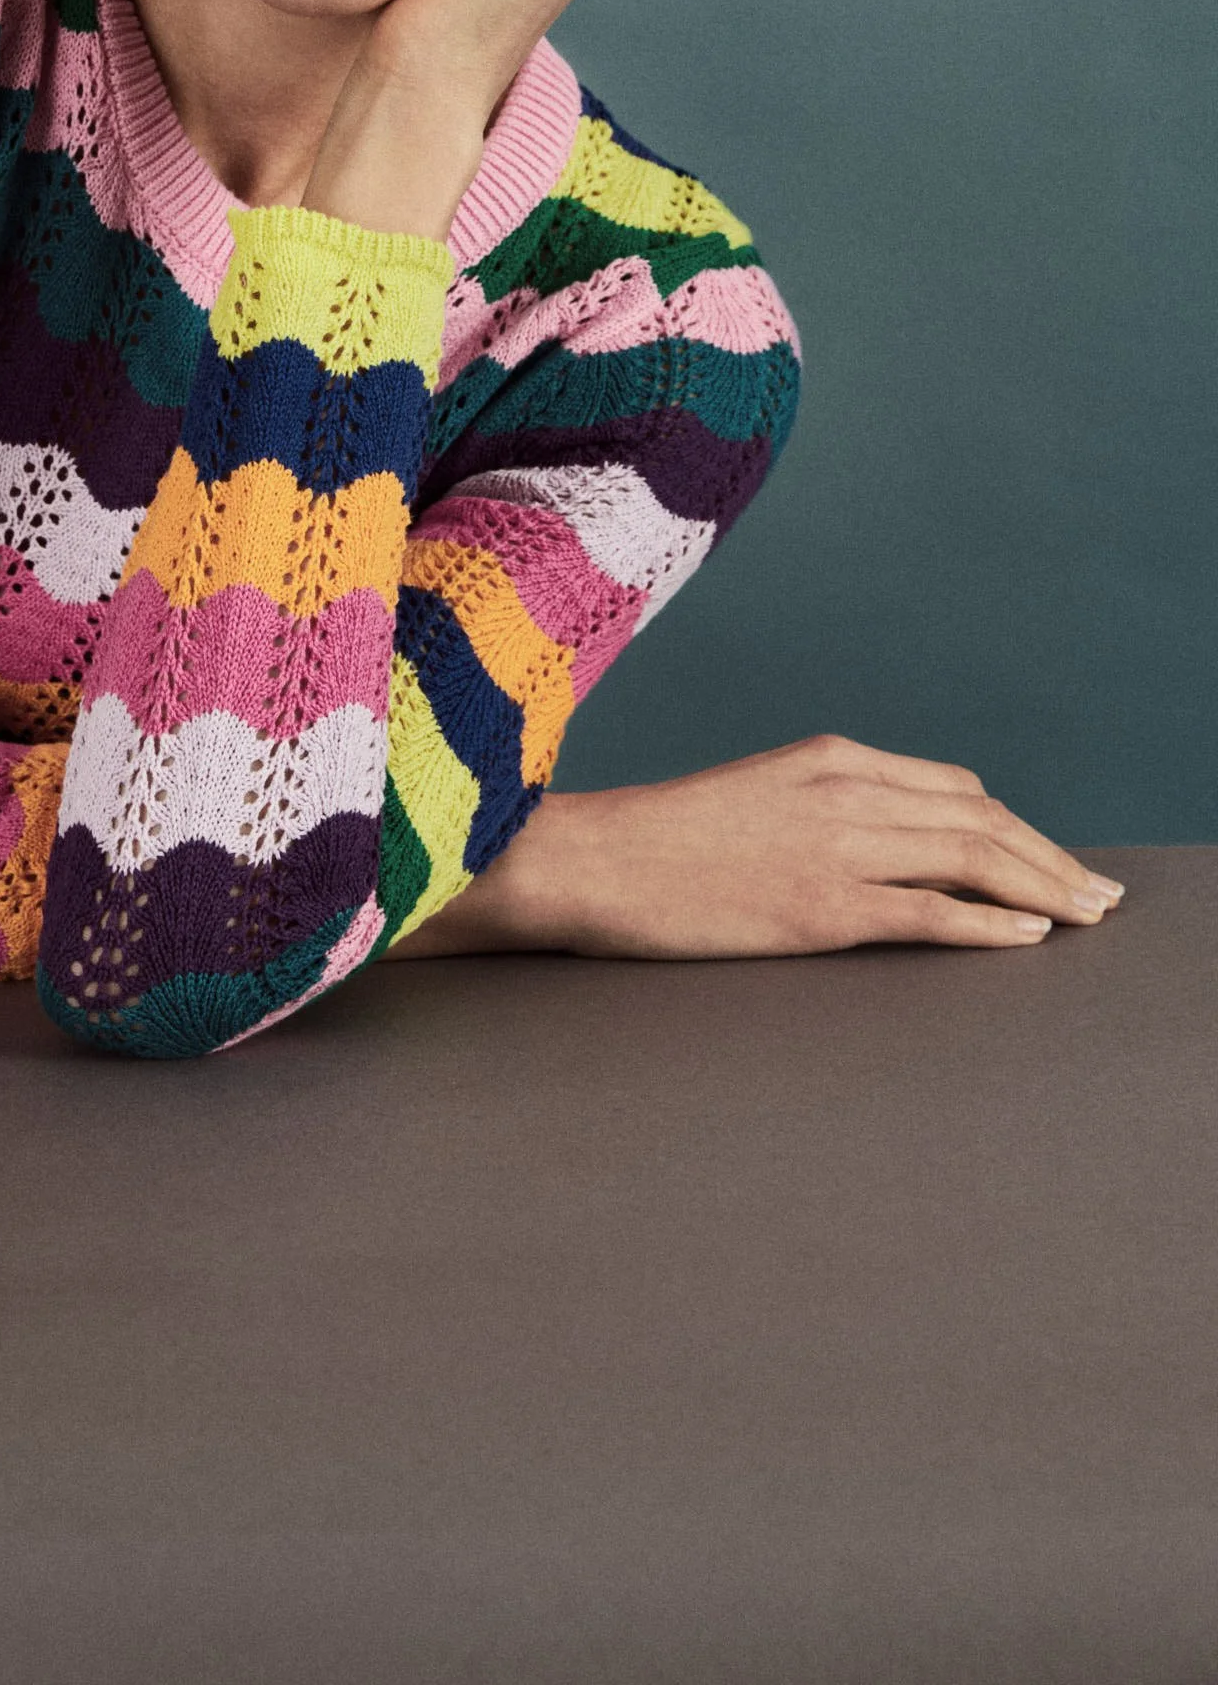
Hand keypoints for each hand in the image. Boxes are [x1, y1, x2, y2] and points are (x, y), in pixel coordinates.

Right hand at [389, 735, 1125, 957]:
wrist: (594, 860)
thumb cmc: (665, 841)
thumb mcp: (758, 795)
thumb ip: (825, 807)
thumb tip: (886, 846)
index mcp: (830, 757)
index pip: (954, 789)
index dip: (1015, 828)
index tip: (1046, 859)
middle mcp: (847, 789)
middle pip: (983, 821)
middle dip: (1051, 858)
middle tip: (1099, 895)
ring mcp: (838, 846)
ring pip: (974, 859)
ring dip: (1045, 888)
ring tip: (1087, 915)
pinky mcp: (822, 906)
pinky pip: (933, 914)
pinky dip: (992, 924)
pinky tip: (1029, 936)